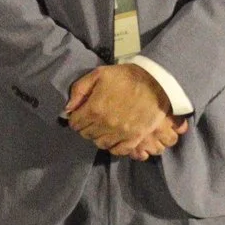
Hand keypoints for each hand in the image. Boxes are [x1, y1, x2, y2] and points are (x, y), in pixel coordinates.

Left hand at [63, 64, 182, 157]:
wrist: (157, 81)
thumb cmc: (126, 76)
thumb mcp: (98, 74)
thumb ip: (79, 90)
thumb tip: (68, 108)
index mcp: (94, 109)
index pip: (75, 123)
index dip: (75, 118)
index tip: (80, 114)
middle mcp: (105, 124)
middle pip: (86, 134)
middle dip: (86, 127)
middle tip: (92, 120)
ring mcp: (121, 133)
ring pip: (100, 143)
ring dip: (98, 137)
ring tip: (102, 129)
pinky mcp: (135, 138)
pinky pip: (118, 150)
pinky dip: (113, 146)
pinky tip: (113, 138)